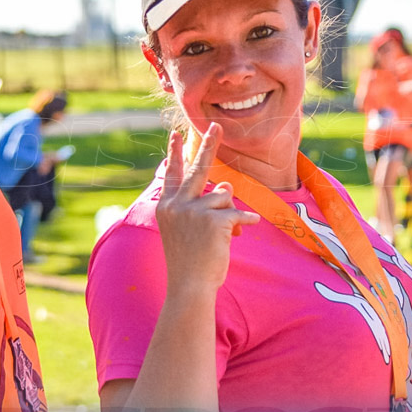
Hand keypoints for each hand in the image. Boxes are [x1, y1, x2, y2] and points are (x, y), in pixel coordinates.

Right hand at [156, 124, 259, 295]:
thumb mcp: (190, 229)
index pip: (173, 174)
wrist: (189, 285)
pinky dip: (245, 221)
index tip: (175, 134)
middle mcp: (177, 204)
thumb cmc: (190, 261)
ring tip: (225, 233)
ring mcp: (194, 211)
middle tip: (216, 125)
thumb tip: (227, 185)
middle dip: (208, 145)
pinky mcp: (214, 220)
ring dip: (229, 213)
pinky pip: (239, 213)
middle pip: (198, 168)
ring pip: (224, 195)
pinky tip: (243, 231)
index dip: (175, 153)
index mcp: (167, 206)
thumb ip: (204, 205)